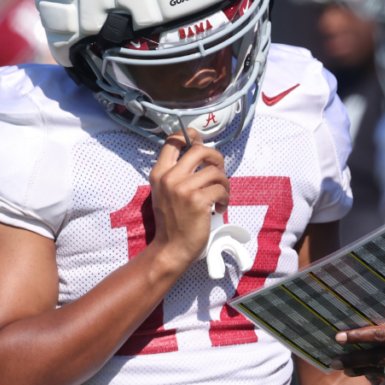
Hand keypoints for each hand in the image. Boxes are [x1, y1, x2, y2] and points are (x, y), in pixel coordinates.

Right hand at [148, 128, 230, 267]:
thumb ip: (176, 173)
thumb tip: (199, 152)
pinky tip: (218, 207)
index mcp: (159, 173)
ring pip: (215, 171)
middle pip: (199, 150)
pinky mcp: (198, 200)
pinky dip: (225, 198)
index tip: (199, 140)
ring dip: (224, 183)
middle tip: (218, 171)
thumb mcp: (164, 192)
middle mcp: (170, 177)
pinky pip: (221, 188)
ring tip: (220, 196)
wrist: (171, 248)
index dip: (190, 136)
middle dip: (216, 157)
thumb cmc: (172, 221)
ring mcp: (183, 188)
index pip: (173, 141)